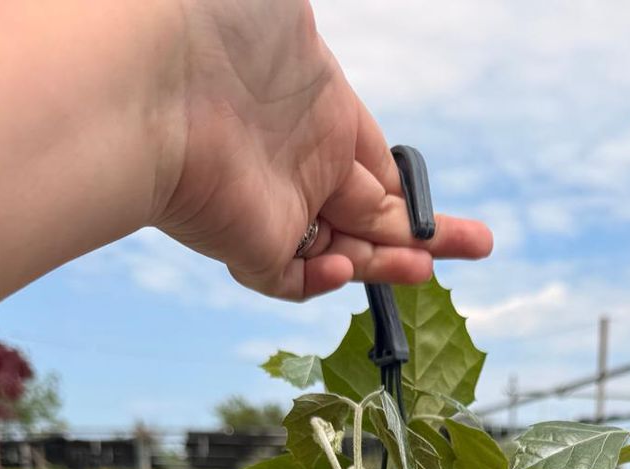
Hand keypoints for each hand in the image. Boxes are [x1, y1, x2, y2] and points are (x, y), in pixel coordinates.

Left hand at [156, 0, 492, 299]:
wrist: (151, 75)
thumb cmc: (218, 25)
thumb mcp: (289, 11)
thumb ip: (315, 37)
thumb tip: (314, 40)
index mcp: (315, 106)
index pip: (371, 161)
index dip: (405, 189)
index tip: (431, 208)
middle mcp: (297, 162)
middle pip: (372, 213)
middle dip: (424, 234)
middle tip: (478, 246)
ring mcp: (273, 207)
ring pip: (344, 252)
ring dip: (390, 263)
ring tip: (430, 268)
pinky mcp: (249, 245)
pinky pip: (295, 279)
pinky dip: (326, 280)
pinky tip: (346, 267)